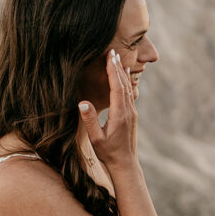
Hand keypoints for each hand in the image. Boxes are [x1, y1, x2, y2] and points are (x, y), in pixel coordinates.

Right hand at [79, 49, 137, 170]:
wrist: (125, 164)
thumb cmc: (108, 153)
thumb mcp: (95, 138)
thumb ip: (89, 120)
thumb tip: (82, 102)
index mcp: (119, 114)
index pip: (117, 87)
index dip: (113, 70)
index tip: (109, 56)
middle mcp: (128, 111)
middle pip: (123, 84)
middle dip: (117, 67)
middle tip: (112, 51)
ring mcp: (132, 113)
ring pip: (128, 88)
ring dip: (122, 73)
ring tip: (117, 59)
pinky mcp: (132, 116)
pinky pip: (129, 94)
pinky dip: (126, 83)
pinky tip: (125, 77)